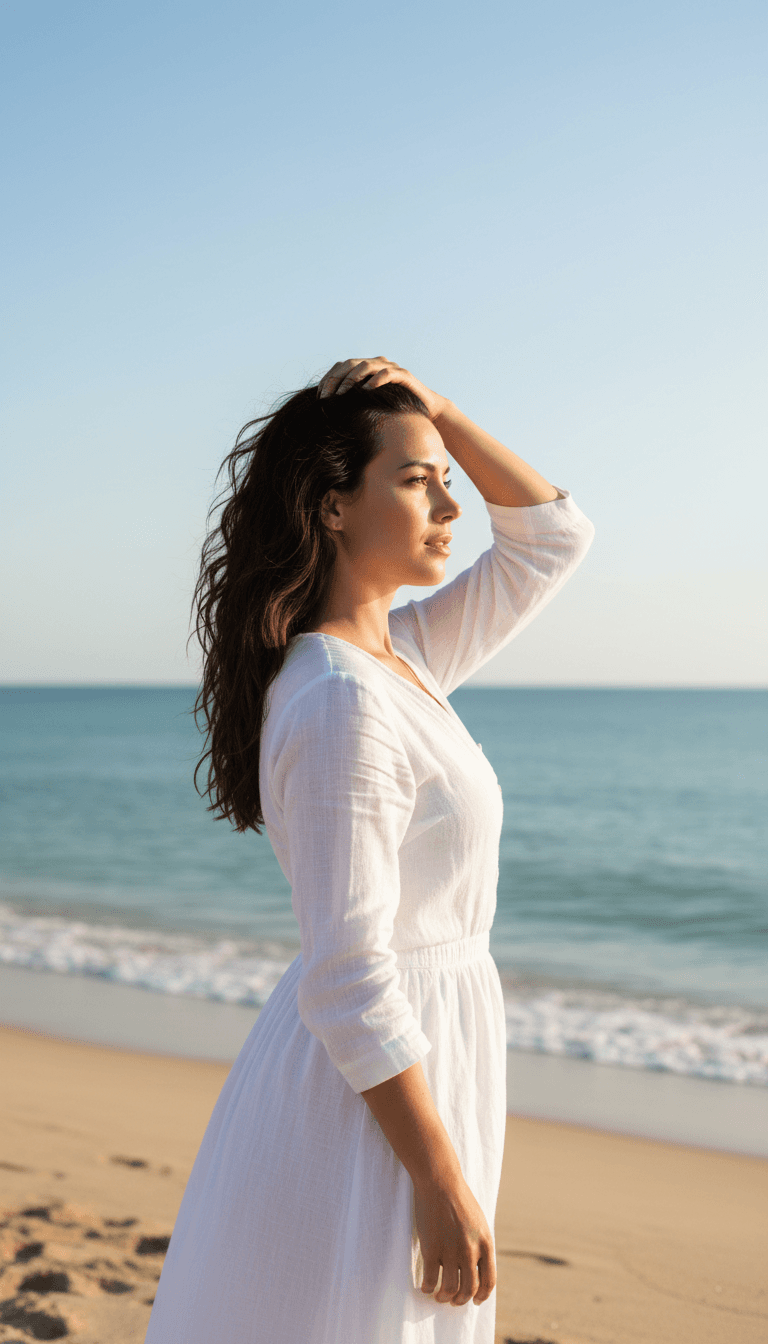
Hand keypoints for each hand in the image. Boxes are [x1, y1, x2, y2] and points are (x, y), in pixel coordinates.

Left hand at [317, 356, 448, 421]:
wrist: (425, 411)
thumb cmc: (394, 412)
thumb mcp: (368, 408)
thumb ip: (352, 405)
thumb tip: (327, 416)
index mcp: (365, 369)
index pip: (340, 367)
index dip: (328, 380)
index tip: (319, 398)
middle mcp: (376, 364)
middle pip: (349, 364)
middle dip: (335, 380)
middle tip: (327, 398)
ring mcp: (390, 367)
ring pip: (366, 366)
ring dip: (351, 380)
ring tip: (343, 395)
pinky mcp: (404, 375)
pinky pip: (387, 373)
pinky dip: (375, 381)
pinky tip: (366, 392)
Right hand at [413, 1173, 495, 1306]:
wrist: (440, 1181)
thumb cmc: (458, 1198)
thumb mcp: (479, 1222)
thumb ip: (481, 1244)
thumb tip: (478, 1267)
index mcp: (486, 1243)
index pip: (489, 1281)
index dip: (482, 1296)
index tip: (475, 1300)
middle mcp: (471, 1250)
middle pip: (469, 1289)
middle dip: (461, 1300)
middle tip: (453, 1300)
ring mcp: (451, 1251)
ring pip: (450, 1289)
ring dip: (444, 1298)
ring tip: (439, 1296)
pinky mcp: (431, 1248)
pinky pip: (430, 1279)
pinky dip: (428, 1288)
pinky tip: (425, 1287)